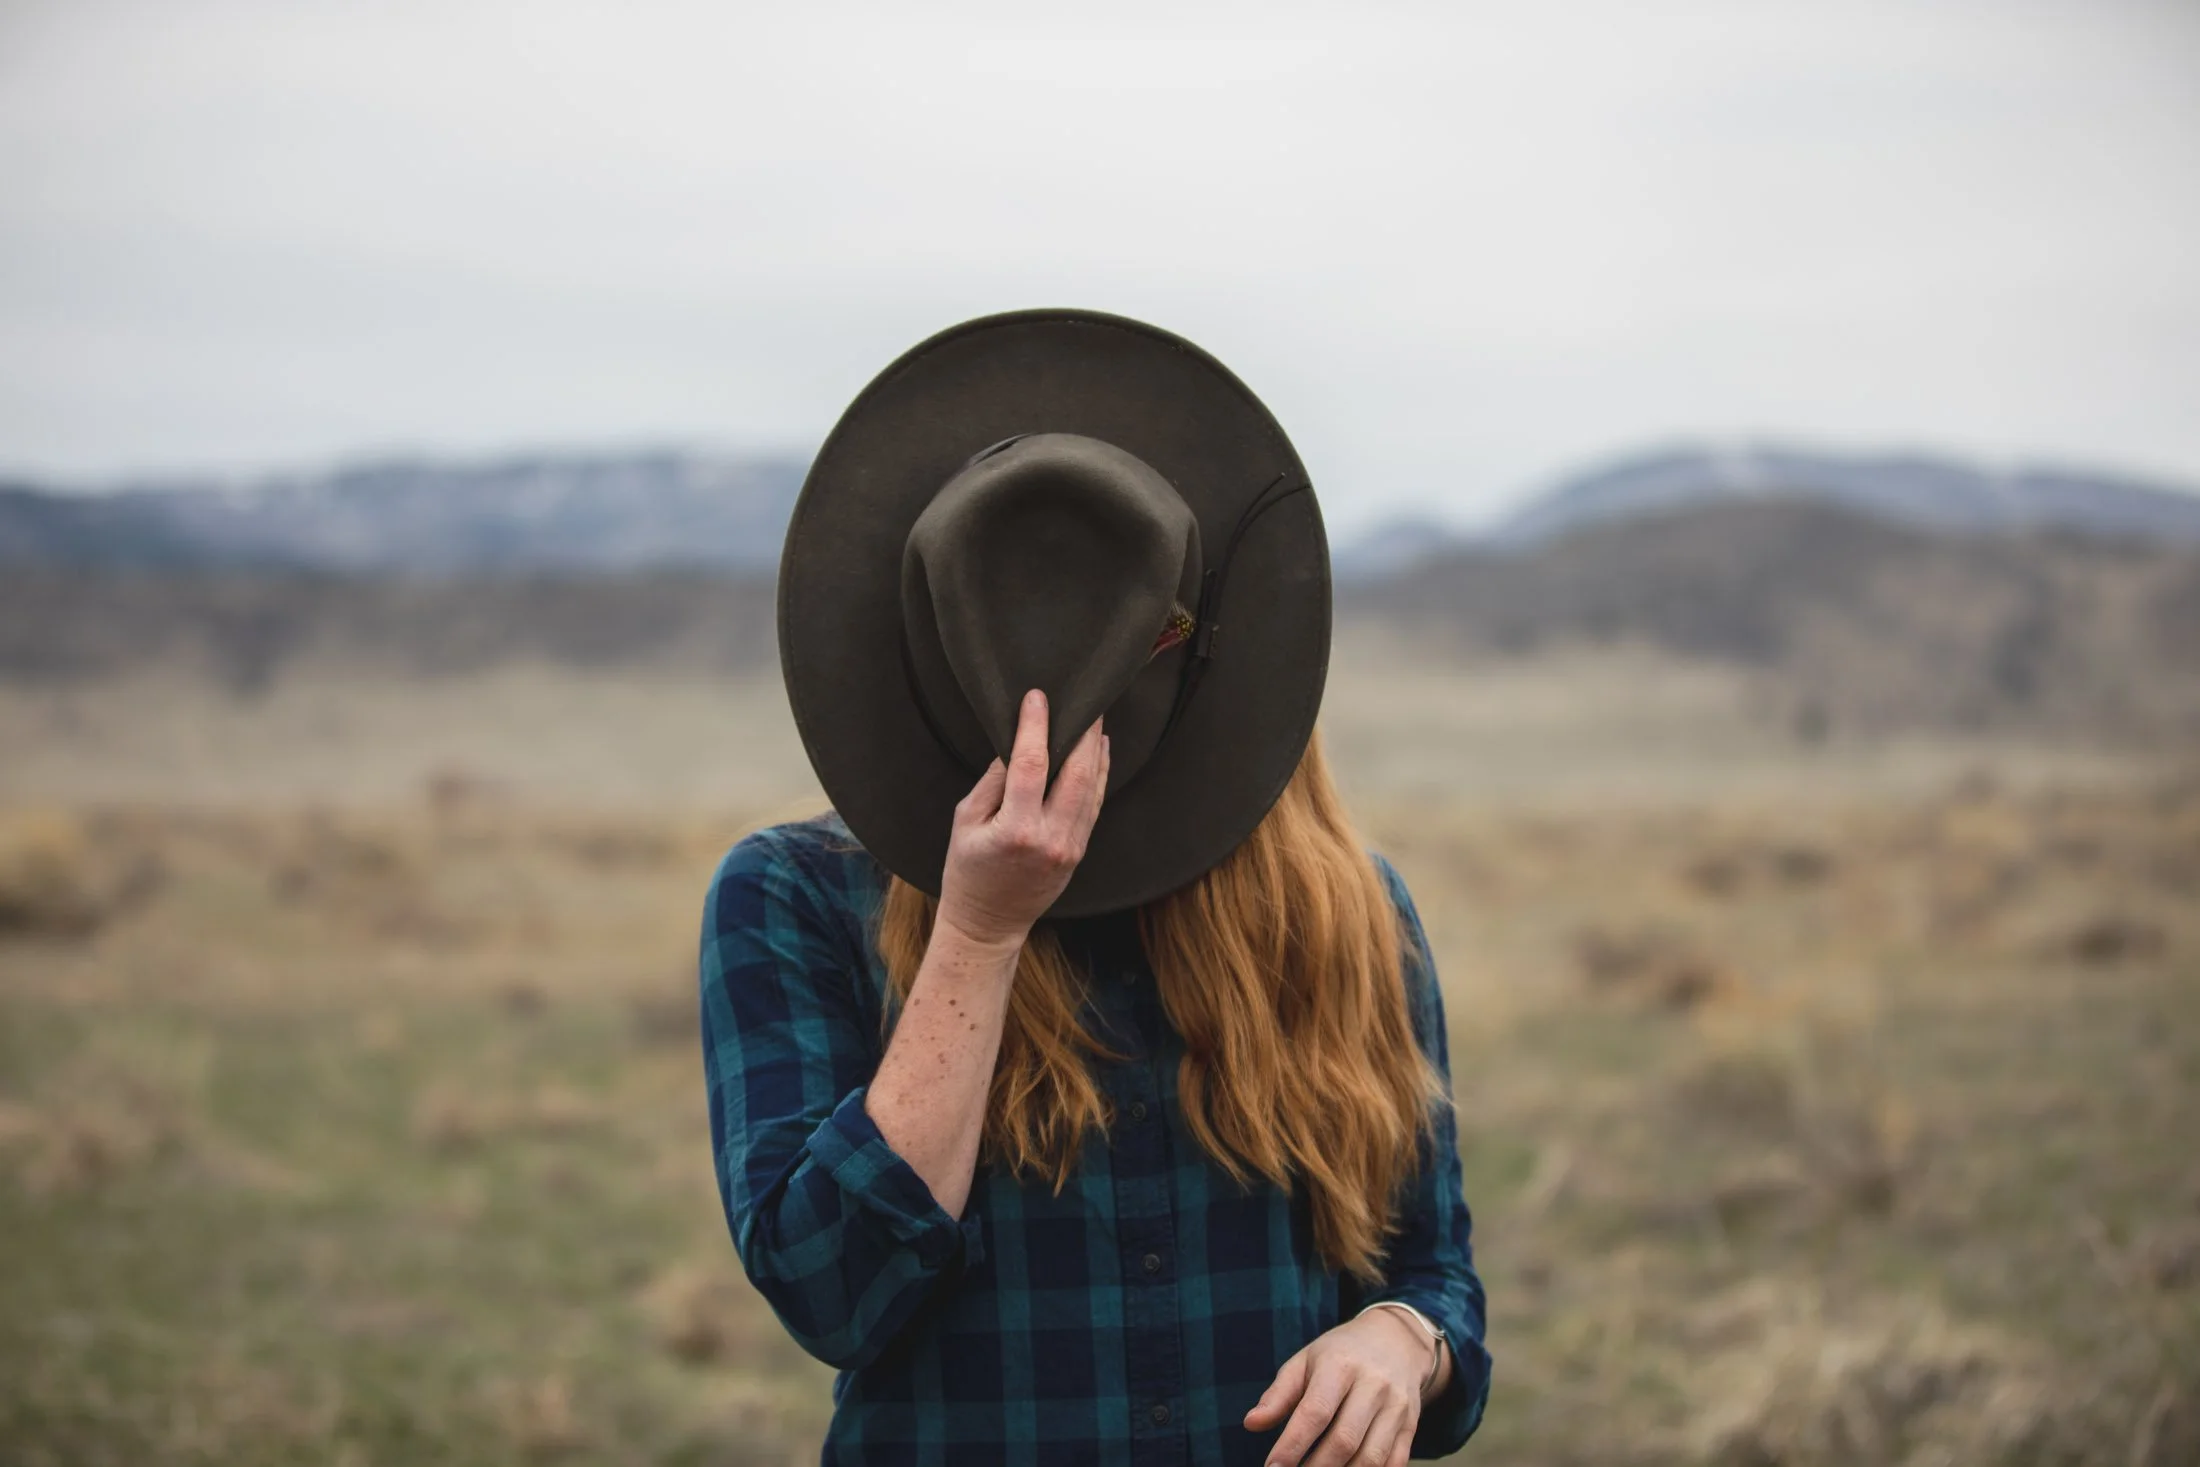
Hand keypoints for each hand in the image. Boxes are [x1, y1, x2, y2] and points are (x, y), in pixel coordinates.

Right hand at [935, 689, 1109, 948]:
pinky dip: (1100, 775)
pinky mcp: (1079, 851)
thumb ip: (993, 782)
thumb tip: (1015, 745)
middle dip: (1082, 732)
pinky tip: (1099, 752)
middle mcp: (1051, 837)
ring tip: (1094, 718)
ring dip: (1095, 750)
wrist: (989, 922)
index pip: (1031, 764)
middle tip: (1084, 700)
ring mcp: (1071, 846)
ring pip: (1093, 787)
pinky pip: (1095, 805)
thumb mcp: (966, 822)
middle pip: (1077, 772)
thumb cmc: (968, 872)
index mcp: (1016, 829)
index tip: (1037, 698)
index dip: (1035, 726)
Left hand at [1244, 1311, 1436, 1466]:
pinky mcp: (1411, 1425)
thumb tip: (1252, 1424)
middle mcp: (1373, 1385)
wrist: (1397, 1340)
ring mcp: (1396, 1407)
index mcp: (1340, 1365)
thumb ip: (1279, 1394)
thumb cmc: (1341, 1353)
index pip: (1315, 1411)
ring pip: (1371, 1457)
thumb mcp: (1306, 1360)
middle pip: (1344, 1439)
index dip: (1292, 1445)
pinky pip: (1394, 1462)